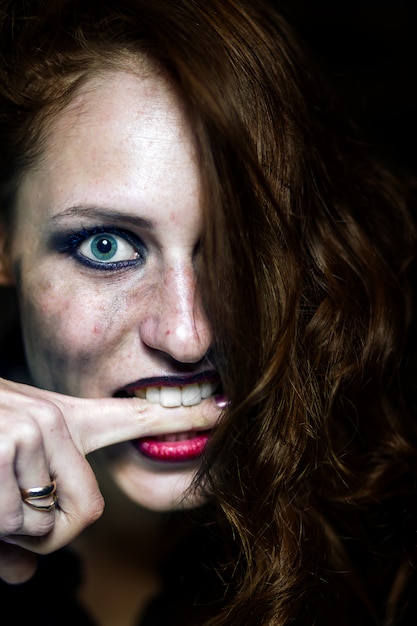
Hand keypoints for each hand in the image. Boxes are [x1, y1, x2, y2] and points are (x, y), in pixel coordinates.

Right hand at [0, 377, 215, 582]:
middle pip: (88, 512)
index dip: (180, 414)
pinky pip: (18, 527)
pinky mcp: (9, 450)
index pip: (133, 417)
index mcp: (62, 420)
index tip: (219, 408)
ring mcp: (34, 432)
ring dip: (10, 532)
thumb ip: (19, 523)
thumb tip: (23, 576)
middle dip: (50, 533)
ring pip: (47, 527)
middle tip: (14, 517)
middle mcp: (55, 419)